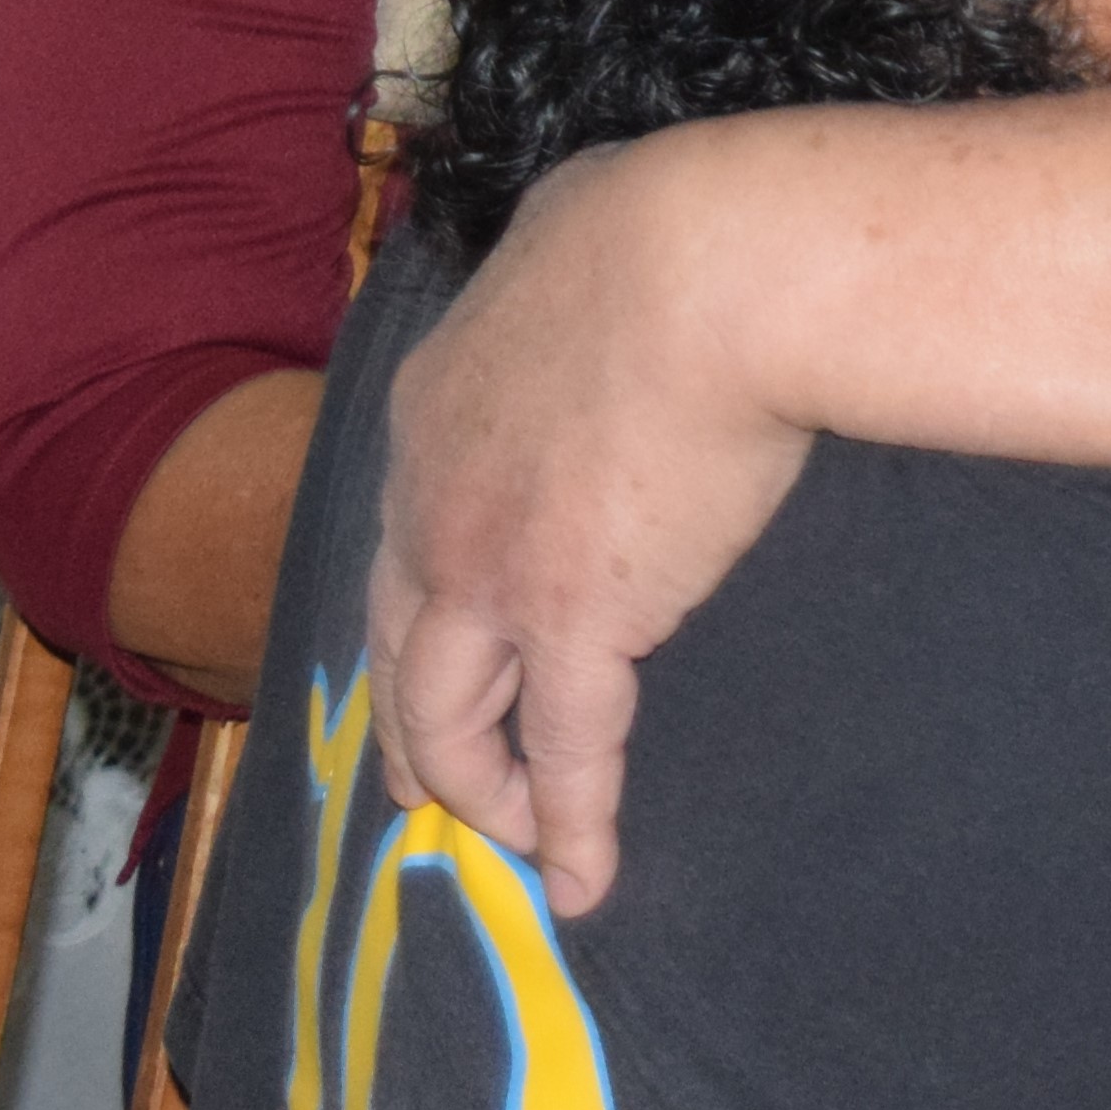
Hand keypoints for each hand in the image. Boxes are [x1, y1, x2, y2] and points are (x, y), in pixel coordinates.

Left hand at [361, 131, 809, 914]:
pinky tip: (582, 881)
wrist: (712, 264)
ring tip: (507, 840)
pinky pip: (565, 751)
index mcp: (428, 409)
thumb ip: (557, 269)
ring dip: (475, 786)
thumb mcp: (567, 231)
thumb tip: (590, 241)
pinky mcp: (573, 620)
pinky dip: (569, 825)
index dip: (414, 611)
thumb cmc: (666, 229)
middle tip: (426, 786)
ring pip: (445, 715)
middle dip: (409, 724)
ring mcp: (490, 570)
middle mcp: (430, 501)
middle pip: (398, 643)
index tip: (423, 658)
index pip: (403, 537)